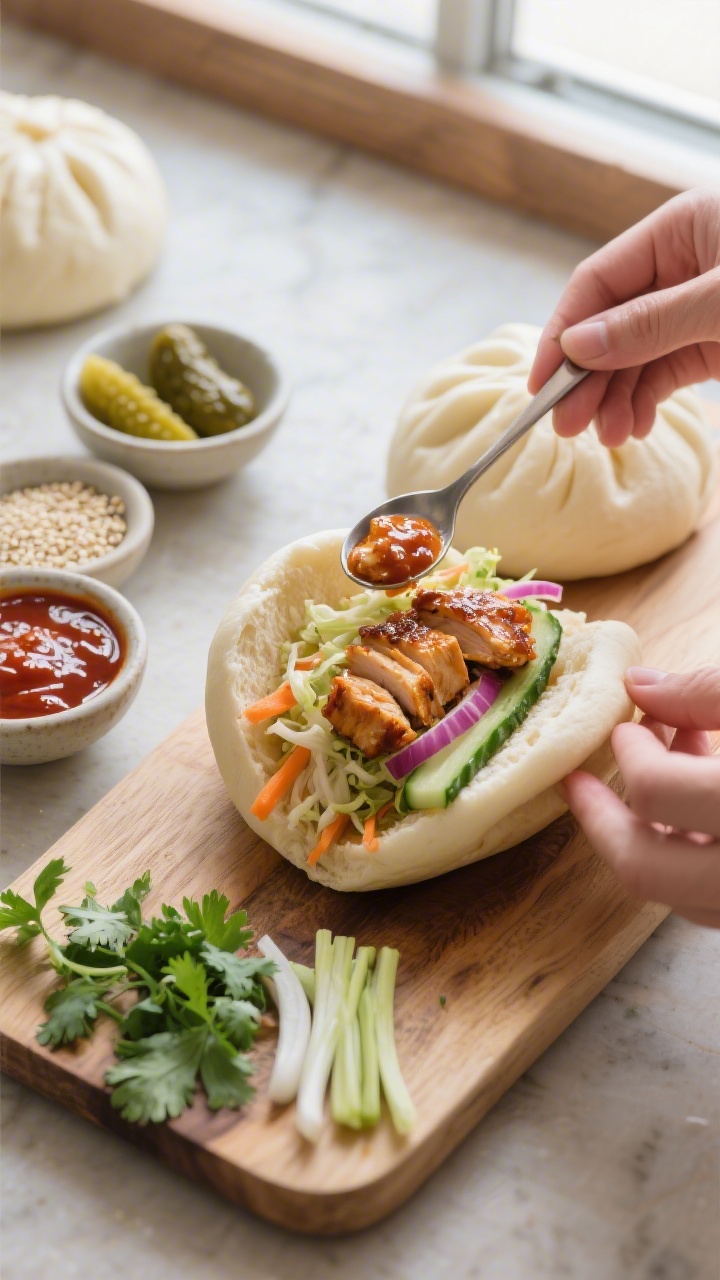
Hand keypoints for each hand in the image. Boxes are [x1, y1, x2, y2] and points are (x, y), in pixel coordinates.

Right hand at [528, 188, 719, 445]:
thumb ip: (653, 322)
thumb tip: (575, 346)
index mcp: (680, 227)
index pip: (597, 282)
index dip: (563, 334)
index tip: (541, 384)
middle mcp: (681, 264)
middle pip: (610, 324)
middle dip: (588, 378)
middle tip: (567, 425)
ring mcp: (694, 307)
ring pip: (635, 356)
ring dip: (613, 398)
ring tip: (608, 435)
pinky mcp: (712, 343)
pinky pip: (664, 372)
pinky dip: (643, 401)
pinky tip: (632, 426)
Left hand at [560, 665, 719, 927]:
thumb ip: (709, 694)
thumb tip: (641, 687)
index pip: (657, 793)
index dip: (633, 752)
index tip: (631, 724)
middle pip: (645, 869)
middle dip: (607, 817)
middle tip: (585, 778)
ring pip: (682, 897)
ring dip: (654, 834)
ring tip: (664, 767)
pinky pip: (713, 898)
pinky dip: (695, 853)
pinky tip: (702, 793)